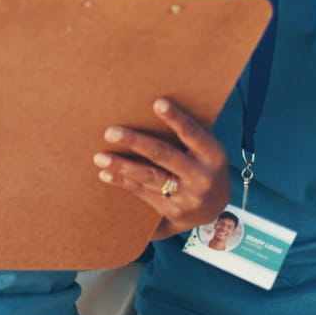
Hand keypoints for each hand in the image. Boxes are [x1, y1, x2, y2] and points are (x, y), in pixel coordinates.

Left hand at [94, 98, 231, 230]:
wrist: (215, 209)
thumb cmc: (204, 166)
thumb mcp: (206, 151)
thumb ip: (188, 135)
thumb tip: (153, 107)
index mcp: (213, 155)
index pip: (192, 133)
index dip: (176, 118)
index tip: (157, 103)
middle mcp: (202, 177)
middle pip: (164, 155)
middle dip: (136, 142)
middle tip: (111, 132)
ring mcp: (188, 197)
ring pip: (150, 177)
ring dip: (123, 166)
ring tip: (100, 157)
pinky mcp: (173, 211)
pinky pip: (144, 193)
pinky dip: (124, 182)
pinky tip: (106, 174)